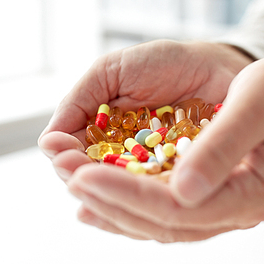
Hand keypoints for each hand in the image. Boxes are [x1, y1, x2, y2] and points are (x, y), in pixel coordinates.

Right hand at [38, 40, 252, 177]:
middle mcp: (123, 159)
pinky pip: (161, 196)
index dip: (65, 157)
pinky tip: (138, 198)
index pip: (74, 156)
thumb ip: (80, 101)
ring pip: (124, 195)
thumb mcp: (112, 72)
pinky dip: (149, 199)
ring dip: (109, 194)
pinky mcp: (181, 181)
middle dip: (81, 176)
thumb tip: (47, 142)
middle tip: (74, 170)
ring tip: (100, 184)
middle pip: (94, 181)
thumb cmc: (163, 64)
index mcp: (102, 135)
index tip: (60, 152)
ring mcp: (151, 173)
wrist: (217, 66)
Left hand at [64, 56, 263, 241]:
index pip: (179, 208)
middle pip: (162, 222)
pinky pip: (164, 212)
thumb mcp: (259, 100)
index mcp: (253, 191)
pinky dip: (127, 208)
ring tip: (71, 186)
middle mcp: (236, 209)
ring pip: (159, 223)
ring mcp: (223, 206)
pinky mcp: (211, 195)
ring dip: (112, 207)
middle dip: (109, 199)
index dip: (127, 195)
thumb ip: (224, 145)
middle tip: (64, 172)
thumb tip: (182, 190)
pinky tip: (96, 202)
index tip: (82, 175)